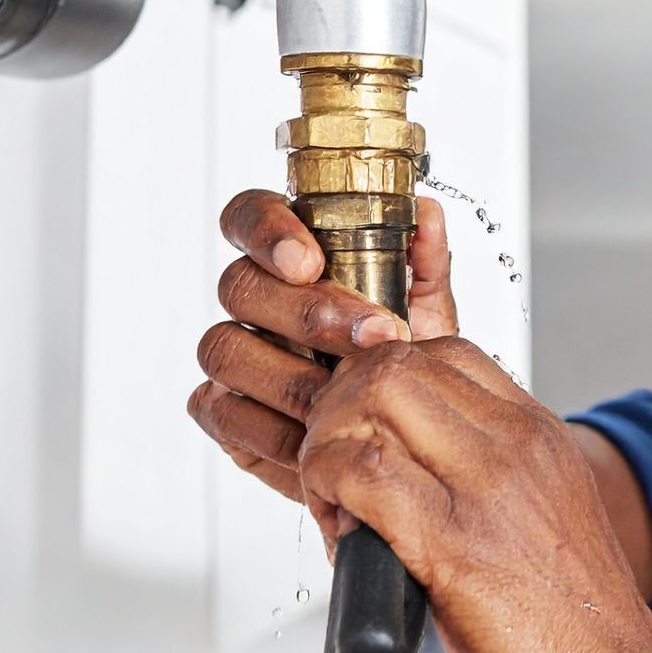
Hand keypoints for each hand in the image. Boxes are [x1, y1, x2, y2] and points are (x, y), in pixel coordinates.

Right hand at [187, 190, 458, 501]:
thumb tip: (428, 214)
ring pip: (224, 347)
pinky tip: (315, 436)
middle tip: (373, 335)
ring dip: (292, 374)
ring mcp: (233, 355)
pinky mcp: (222, 412)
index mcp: (293, 260)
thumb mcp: (429, 314)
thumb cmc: (403, 366)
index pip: (250, 217)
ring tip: (351, 394)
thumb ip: (425, 264)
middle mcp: (254, 301)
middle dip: (308, 312)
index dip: (267, 230)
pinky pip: (223, 412)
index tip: (308, 261)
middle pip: (241, 286)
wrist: (400, 438)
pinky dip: (272, 428)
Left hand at [297, 337, 651, 652]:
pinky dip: (328, 491)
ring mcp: (486, 488)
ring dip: (327, 444)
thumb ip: (491, 474)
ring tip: (332, 497)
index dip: (381, 376)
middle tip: (329, 459)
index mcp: (538, 434)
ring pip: (372, 401)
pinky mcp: (454, 544)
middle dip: (339, 404)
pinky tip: (341, 531)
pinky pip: (363, 473)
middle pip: (396, 362)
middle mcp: (515, 445)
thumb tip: (413, 465)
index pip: (444, 350)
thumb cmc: (573, 620)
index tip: (362, 424)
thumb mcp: (545, 513)